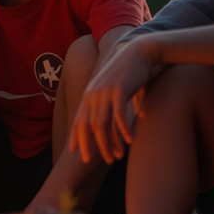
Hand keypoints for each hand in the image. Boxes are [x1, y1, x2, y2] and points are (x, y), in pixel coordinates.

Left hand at [71, 39, 153, 164]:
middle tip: (92, 162)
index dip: (76, 136)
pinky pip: (118, 115)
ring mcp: (105, 92)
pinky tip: (129, 142)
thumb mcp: (115, 90)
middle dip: (89, 146)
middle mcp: (93, 94)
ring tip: (114, 158)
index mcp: (89, 95)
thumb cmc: (128, 72)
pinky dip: (123, 130)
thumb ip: (113, 106)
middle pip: (87, 126)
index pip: (79, 120)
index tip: (74, 152)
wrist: (138, 52)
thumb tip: (123, 125)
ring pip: (102, 124)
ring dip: (108, 144)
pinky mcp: (119, 90)